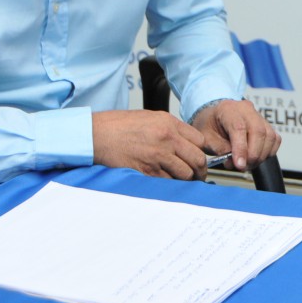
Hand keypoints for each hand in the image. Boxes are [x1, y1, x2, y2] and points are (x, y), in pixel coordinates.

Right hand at [91, 110, 208, 179]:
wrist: (99, 134)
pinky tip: (165, 182)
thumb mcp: (151, 117)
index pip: (200, 142)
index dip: (202, 152)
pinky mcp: (146, 171)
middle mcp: (167, 139)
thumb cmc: (121, 125)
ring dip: (185, 180)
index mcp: (169, 123)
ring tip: (182, 181)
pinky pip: (167, 183)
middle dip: (200, 170)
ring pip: (185, 175)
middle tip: (198, 175)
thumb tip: (187, 144)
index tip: (200, 159)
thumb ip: (171, 128)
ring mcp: (157, 156)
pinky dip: (169, 185)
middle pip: (197, 160)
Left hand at [191, 100, 280, 171]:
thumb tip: (235, 162)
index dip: (241, 149)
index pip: (239, 128)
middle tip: (242, 167)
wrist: (214, 118)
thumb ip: (220, 149)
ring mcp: (258, 116)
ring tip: (247, 164)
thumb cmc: (209, 126)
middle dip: (252, 154)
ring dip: (261, 155)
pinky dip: (268, 152)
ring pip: (269, 136)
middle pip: (258, 131)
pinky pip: (275, 139)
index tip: (239, 165)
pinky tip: (256, 158)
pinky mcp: (266, 124)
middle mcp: (246, 109)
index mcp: (228, 109)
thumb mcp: (205, 138)